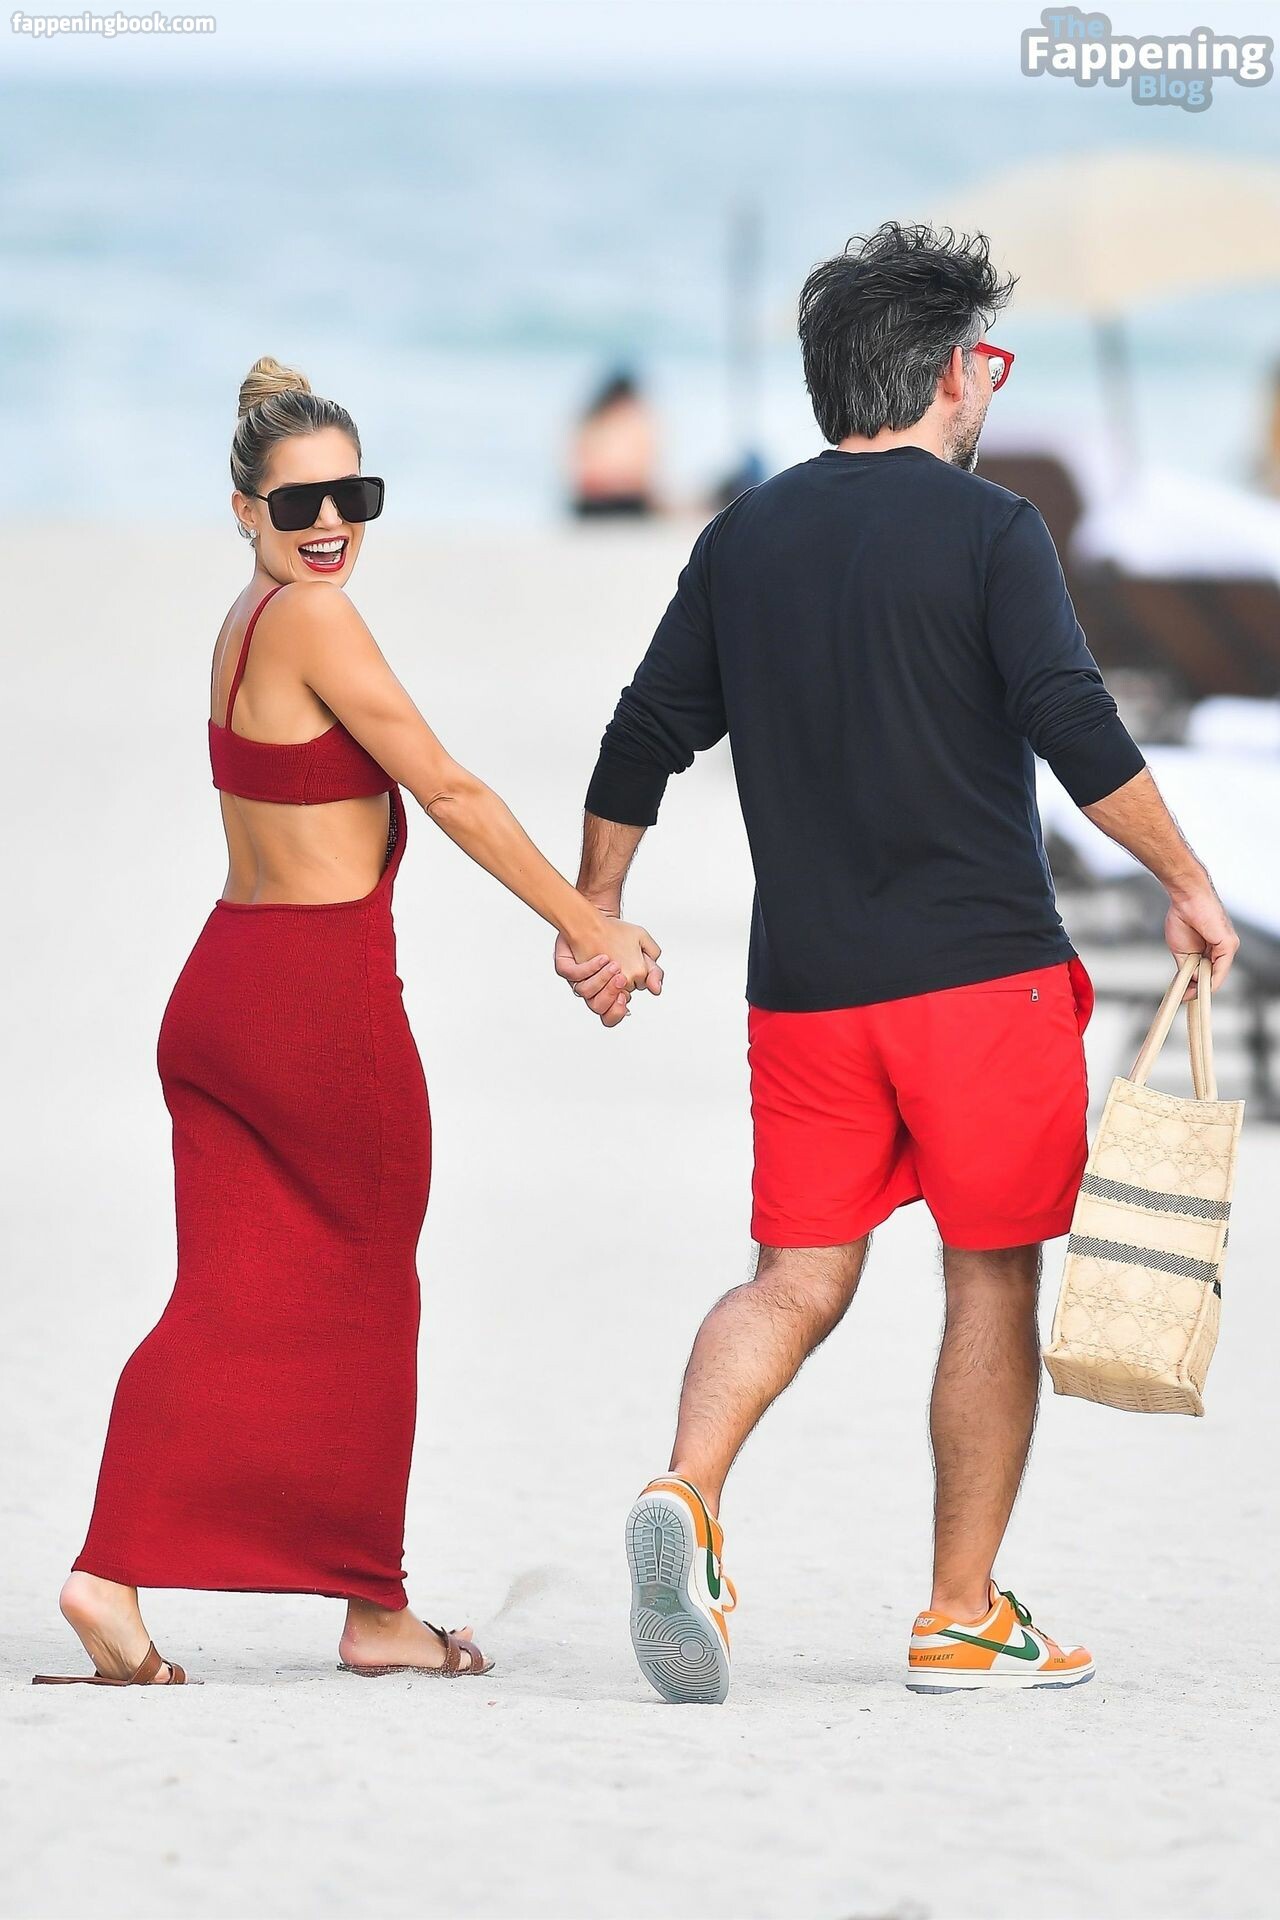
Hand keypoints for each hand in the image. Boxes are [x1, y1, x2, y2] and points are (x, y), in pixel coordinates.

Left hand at [556, 913, 663, 1028]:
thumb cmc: (619, 934)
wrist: (599, 916)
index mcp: (612, 989)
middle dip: (610, 993)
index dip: (618, 1008)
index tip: (625, 996)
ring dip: (600, 980)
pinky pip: (571, 973)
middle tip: (620, 978)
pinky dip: (587, 967)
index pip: (614, 1012)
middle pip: (599, 1006)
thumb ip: (653, 972)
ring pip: (585, 992)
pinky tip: (602, 958)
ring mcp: (579, 977)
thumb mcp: (643, 949)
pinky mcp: (566, 966)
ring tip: (613, 964)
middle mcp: (594, 987)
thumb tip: (656, 990)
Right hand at [1164, 878, 1238, 995]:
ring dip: (1203, 987)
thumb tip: (1190, 984)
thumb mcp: (1181, 950)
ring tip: (1189, 994)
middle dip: (1198, 989)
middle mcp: (1222, 949)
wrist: (1186, 898)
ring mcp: (1227, 947)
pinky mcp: (1229, 944)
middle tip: (1185, 997)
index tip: (1184, 995)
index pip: (1206, 973)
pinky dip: (1211, 980)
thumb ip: (1187, 968)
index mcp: (1210, 949)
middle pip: (1212, 976)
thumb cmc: (1182, 917)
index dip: (1195, 986)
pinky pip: (1221, 968)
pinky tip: (1200, 986)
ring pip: (1217, 975)